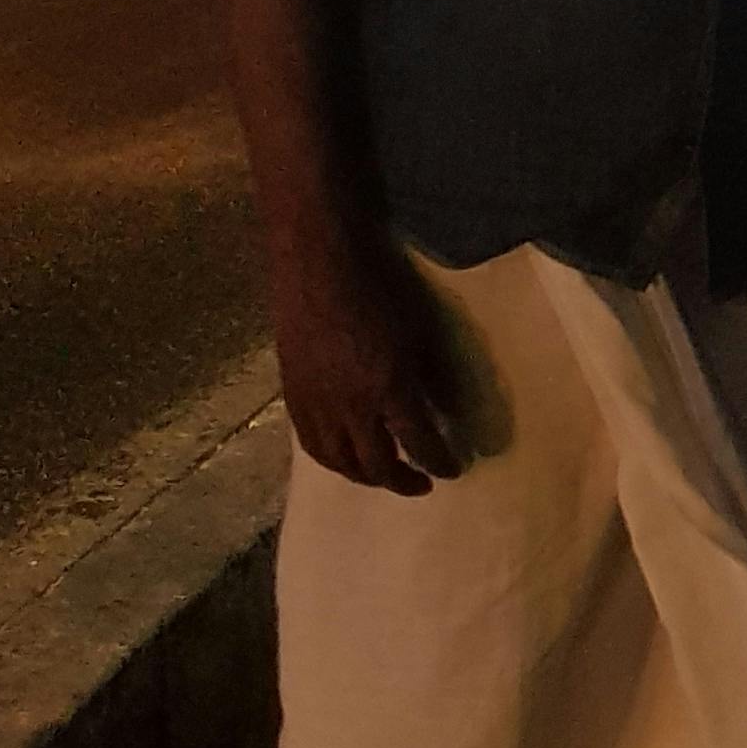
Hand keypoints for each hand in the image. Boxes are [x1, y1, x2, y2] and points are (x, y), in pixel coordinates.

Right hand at [270, 229, 467, 493]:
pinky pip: (311, 445)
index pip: (419, 443)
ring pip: (340, 462)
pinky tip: (344, 457)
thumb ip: (435, 374)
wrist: (318, 263)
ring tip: (384, 476)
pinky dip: (332, 460)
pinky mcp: (292, 397)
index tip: (454, 470)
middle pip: (377, 465)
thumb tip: (452, 409)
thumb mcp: (419, 329)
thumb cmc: (378, 286)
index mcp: (388, 388)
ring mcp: (317, 405)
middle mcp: (351, 407)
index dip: (439, 462)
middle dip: (403, 482)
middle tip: (422, 484)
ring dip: (365, 477)